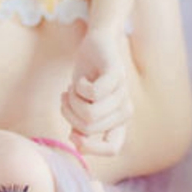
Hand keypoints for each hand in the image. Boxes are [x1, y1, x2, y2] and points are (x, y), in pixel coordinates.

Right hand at [61, 29, 132, 155]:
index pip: (113, 148)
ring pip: (90, 113)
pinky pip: (93, 93)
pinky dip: (78, 87)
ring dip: (72, 101)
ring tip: (72, 89)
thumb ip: (81, 125)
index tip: (71, 135)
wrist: (96, 42)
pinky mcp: (116, 74)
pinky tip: (80, 79)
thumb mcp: (81, 105)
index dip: (91, 149)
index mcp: (118, 121)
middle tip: (67, 99)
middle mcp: (124, 110)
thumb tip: (78, 146)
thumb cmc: (88, 77)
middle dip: (69, 115)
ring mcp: (123, 92)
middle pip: (90, 129)